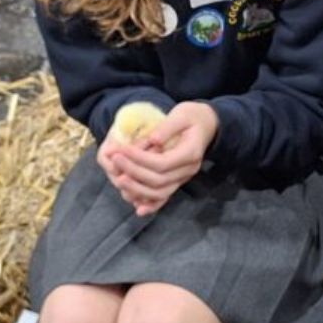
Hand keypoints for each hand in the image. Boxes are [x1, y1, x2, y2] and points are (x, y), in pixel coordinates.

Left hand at [98, 101, 218, 215]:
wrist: (208, 125)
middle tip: (115, 160)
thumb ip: (167, 127)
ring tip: (119, 179)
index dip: (139, 159)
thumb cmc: (193, 117)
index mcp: (191, 153)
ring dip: (138, 190)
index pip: (162, 163)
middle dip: (133, 172)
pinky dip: (151, 205)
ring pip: (160, 193)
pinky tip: (138, 208)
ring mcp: (184, 177)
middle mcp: (189, 169)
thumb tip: (153, 140)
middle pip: (158, 180)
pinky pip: (165, 197)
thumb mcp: (182, 114)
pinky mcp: (178, 180)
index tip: (121, 150)